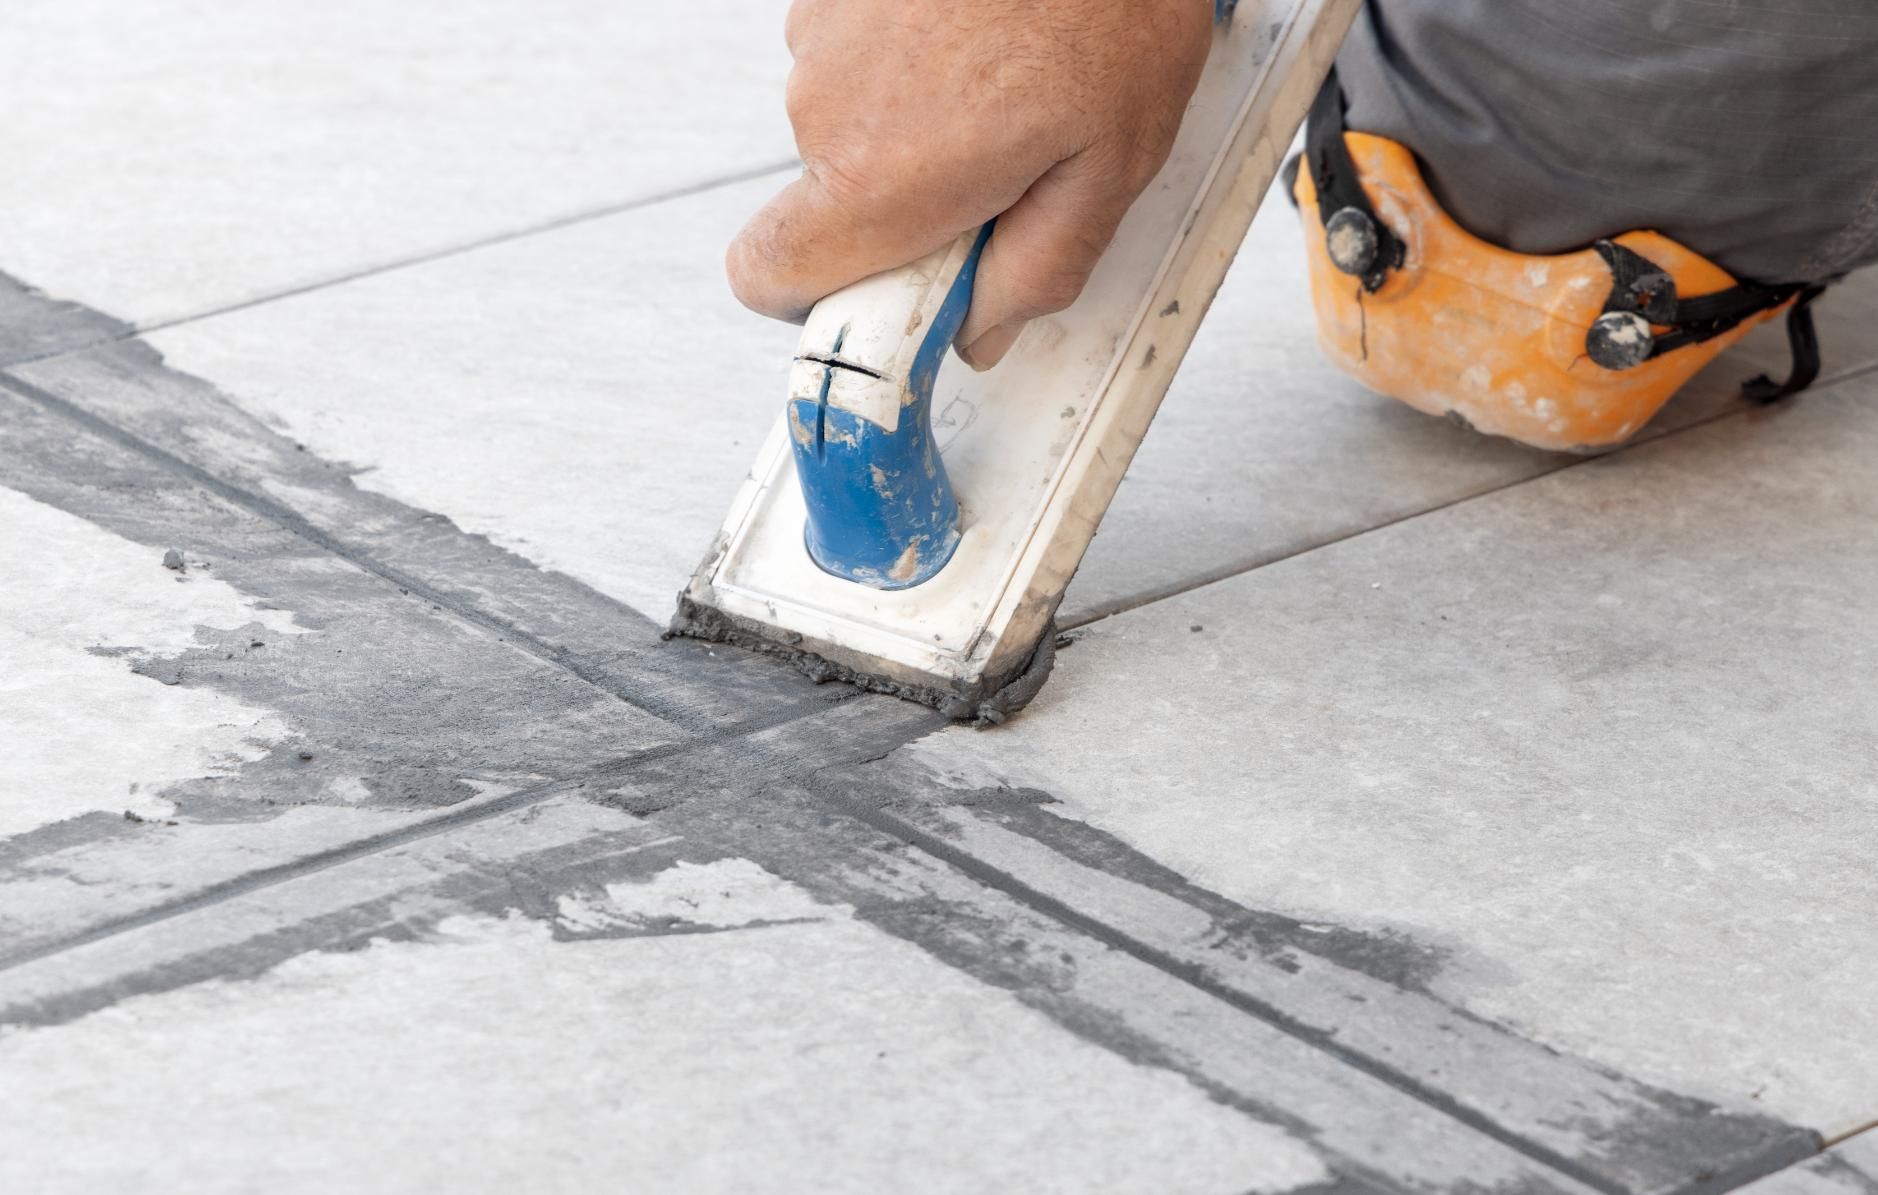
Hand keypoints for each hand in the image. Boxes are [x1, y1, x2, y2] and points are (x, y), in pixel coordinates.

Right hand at [728, 0, 1212, 368]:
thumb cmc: (1109, 2)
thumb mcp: (1112, 167)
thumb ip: (1038, 270)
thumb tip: (984, 330)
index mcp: (884, 176)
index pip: (770, 277)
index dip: (824, 298)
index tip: (896, 293)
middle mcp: (828, 105)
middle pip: (830, 206)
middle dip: (907, 206)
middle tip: (1005, 165)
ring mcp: (819, 34)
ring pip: (849, 127)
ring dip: (917, 125)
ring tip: (1007, 79)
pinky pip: (859, 58)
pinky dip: (912, 61)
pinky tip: (982, 33)